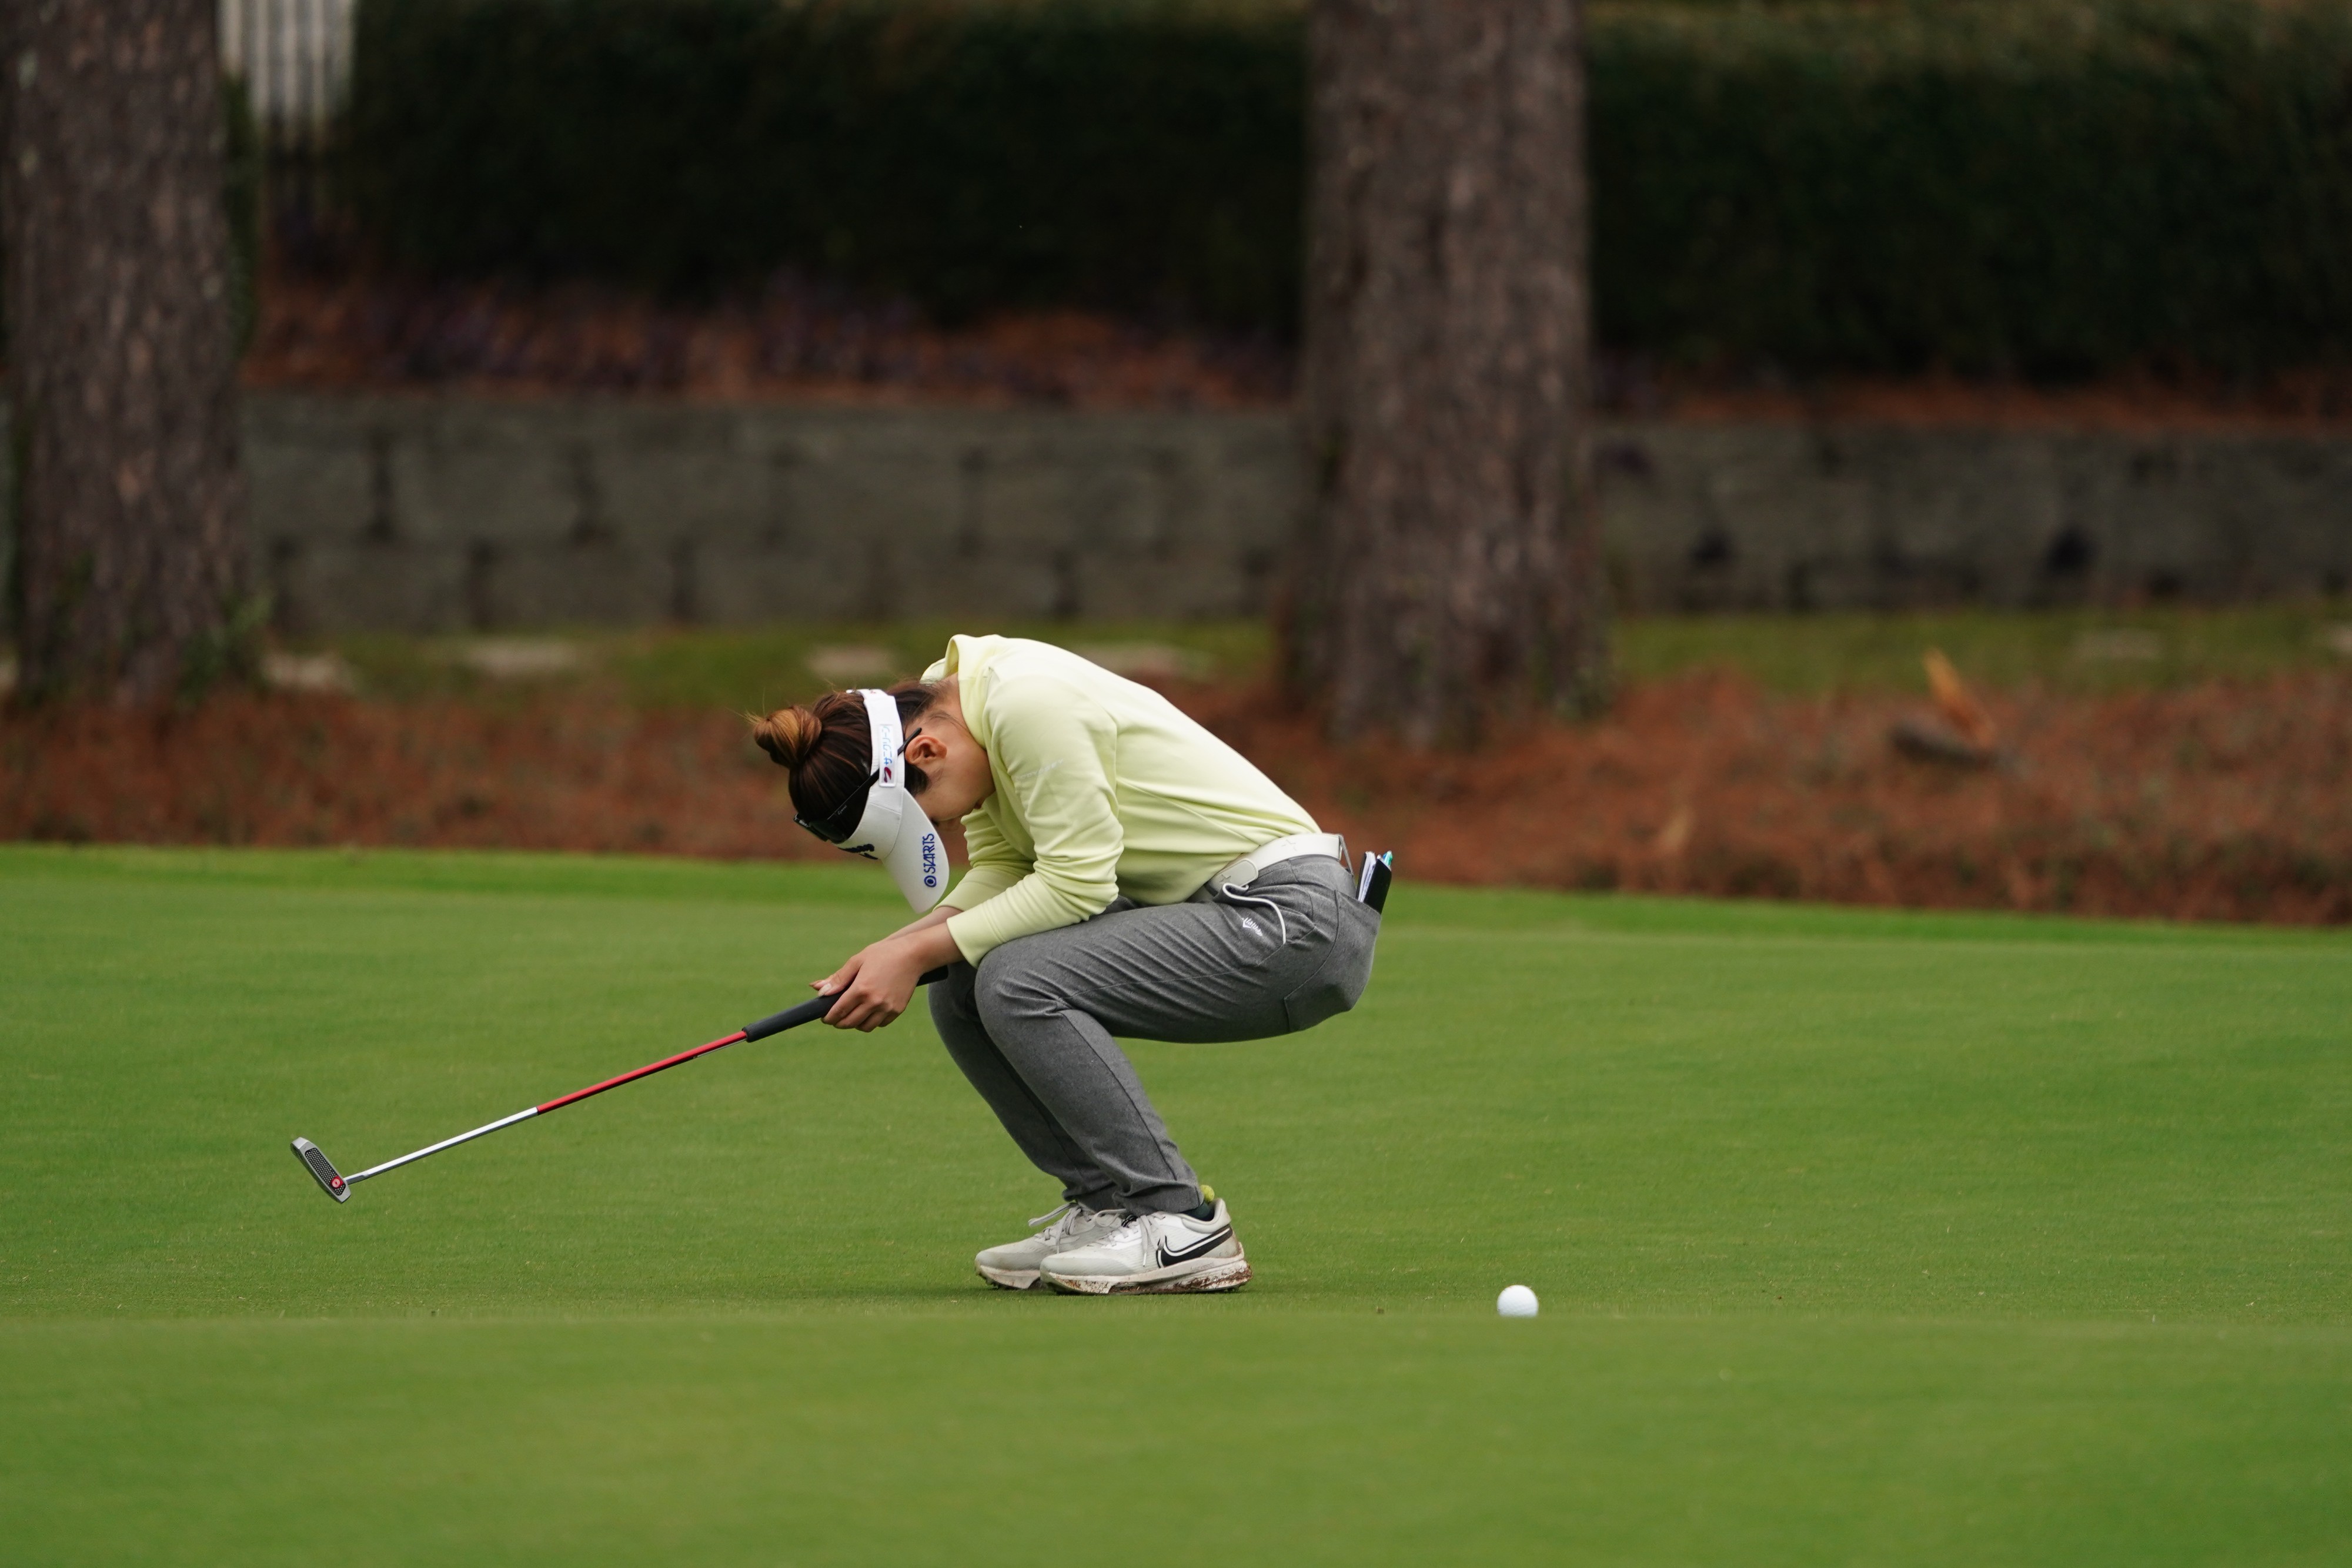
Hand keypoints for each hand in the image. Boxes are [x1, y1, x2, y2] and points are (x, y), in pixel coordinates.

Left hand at [812, 922, 962, 1031]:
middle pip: (850, 1023)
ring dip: (855, 1024)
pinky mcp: (897, 1010)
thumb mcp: (857, 961)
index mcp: (861, 989)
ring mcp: (887, 1007)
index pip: (839, 1011)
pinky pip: (880, 1024)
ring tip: (852, 1015)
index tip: (825, 1017)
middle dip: (839, 1023)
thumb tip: (819, 991)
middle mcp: (874, 1001)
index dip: (829, 1017)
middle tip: (836, 1018)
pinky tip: (869, 1012)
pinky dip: (872, 1021)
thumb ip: (838, 978)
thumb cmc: (883, 954)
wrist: (913, 955)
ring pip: (865, 1027)